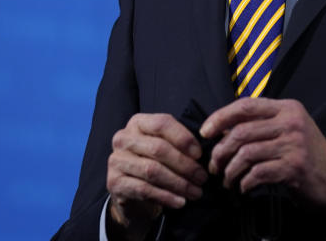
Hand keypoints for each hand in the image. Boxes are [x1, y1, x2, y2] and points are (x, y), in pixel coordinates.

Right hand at [106, 113, 207, 239]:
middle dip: (185, 165)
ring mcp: (116, 160)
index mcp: (138, 123)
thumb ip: (183, 142)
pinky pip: (144, 189)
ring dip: (179, 183)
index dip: (183, 138)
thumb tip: (211, 142)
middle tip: (202, 178)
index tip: (200, 154)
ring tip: (195, 192)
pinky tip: (180, 202)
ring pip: (152, 170)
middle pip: (158, 148)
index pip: (162, 123)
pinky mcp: (114, 183)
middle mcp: (123, 138)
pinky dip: (166, 196)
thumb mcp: (167, 148)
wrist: (133, 194)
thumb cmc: (156, 164)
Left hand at [200, 98, 325, 209]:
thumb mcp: (288, 129)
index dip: (221, 117)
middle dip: (221, 150)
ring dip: (230, 170)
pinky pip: (257, 173)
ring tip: (227, 179)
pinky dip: (245, 182)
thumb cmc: (306, 153)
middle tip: (214, 165)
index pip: (246, 105)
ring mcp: (293, 144)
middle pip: (241, 131)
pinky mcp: (294, 167)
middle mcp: (290, 122)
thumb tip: (222, 129)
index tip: (205, 132)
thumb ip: (262, 124)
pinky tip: (243, 187)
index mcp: (286, 108)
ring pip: (246, 153)